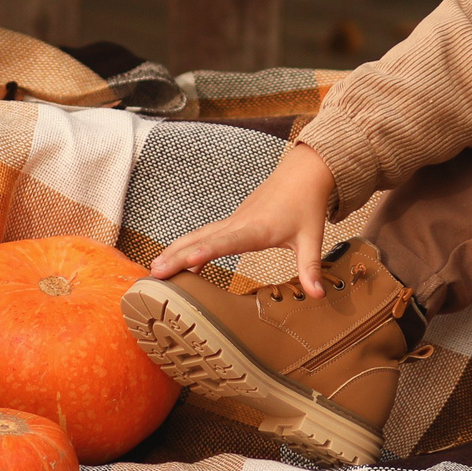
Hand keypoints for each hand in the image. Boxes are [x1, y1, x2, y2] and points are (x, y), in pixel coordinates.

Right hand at [146, 141, 337, 294]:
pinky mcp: (233, 221)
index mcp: (256, 229)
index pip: (226, 242)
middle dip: (177, 256)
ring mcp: (233, 220)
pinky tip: (180, 263)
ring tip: (155, 270)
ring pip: (198, 235)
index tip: (186, 262)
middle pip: (201, 239)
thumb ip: (310, 268)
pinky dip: (189, 247)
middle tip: (154, 274)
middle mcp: (238, 223)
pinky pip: (205, 235)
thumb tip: (317, 295)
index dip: (206, 253)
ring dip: (177, 251)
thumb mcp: (311, 238)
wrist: (303, 174)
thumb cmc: (307, 205)